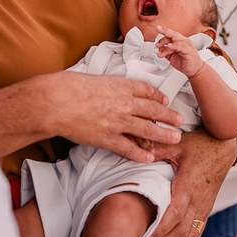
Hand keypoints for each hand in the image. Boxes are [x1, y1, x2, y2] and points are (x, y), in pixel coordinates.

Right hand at [41, 71, 183, 162]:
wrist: (57, 101)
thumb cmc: (70, 87)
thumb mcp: (95, 79)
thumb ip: (108, 86)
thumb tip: (110, 90)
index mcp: (121, 86)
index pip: (147, 91)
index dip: (158, 97)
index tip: (165, 101)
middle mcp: (125, 104)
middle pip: (154, 110)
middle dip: (169, 116)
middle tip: (180, 120)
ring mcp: (118, 122)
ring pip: (148, 129)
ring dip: (163, 134)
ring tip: (175, 138)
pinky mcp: (108, 139)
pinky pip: (129, 148)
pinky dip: (140, 154)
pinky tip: (149, 157)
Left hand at [147, 131, 235, 236]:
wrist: (224, 148)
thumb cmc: (200, 146)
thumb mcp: (177, 145)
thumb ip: (157, 150)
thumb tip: (138, 150)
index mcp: (189, 185)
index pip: (175, 214)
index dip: (161, 228)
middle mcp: (198, 200)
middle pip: (182, 231)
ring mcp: (204, 207)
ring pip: (190, 235)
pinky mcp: (206, 209)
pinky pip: (197, 232)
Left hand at [155, 26, 202, 77]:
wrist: (195, 70)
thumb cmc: (185, 62)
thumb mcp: (172, 56)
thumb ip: (166, 51)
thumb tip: (159, 47)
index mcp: (180, 41)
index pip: (171, 34)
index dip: (164, 30)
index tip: (158, 28)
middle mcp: (184, 41)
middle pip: (174, 34)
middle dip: (165, 31)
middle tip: (158, 28)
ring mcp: (187, 46)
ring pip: (176, 41)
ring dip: (166, 43)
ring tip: (159, 47)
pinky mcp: (189, 52)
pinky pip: (182, 47)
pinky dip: (175, 46)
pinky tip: (170, 46)